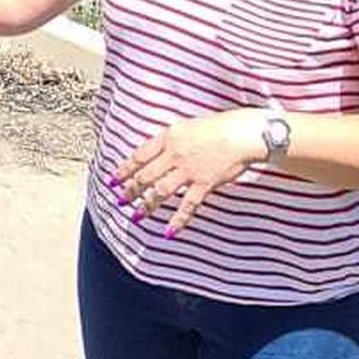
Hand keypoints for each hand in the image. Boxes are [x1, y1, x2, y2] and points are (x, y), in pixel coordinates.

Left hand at [111, 111, 265, 235]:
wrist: (244, 133)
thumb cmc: (220, 127)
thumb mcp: (189, 127)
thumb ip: (173, 141)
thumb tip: (158, 154)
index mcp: (170, 136)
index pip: (140, 155)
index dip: (125, 169)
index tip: (114, 179)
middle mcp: (175, 154)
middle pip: (146, 175)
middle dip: (130, 190)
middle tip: (120, 200)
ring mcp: (189, 169)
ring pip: (160, 191)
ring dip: (147, 205)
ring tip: (136, 216)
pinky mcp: (204, 183)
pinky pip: (187, 205)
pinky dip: (177, 220)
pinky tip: (168, 232)